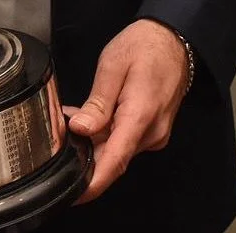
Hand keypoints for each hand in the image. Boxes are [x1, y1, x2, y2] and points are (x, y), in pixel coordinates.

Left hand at [66, 19, 188, 203]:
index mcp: (140, 116)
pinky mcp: (154, 130)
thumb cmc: (144, 46)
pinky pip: (126, 139)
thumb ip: (98, 102)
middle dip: (86, 153)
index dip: (93, 183)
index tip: (75, 196)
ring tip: (73, 116)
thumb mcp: (113, 65)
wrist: (173, 39)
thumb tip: (80, 129)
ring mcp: (155, 133)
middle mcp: (152, 132)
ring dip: (95, 140)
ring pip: (119, 148)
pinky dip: (107, 133)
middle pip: (114, 156)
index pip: (115, 161)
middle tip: (61, 135)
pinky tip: (92, 117)